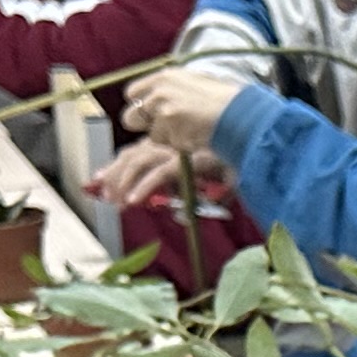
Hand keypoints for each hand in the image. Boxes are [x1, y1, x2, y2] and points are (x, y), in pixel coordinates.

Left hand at [87, 137, 228, 208]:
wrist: (257, 148)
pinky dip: (143, 187)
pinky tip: (133, 200)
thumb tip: (181, 213)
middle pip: (132, 154)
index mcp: (175, 143)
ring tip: (115, 202)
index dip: (116, 165)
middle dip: (112, 174)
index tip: (99, 179)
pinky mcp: (189, 159)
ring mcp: (180, 149)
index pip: (136, 151)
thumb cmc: (240, 163)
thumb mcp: (215, 180)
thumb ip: (196, 193)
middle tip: (102, 194)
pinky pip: (159, 173)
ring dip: (122, 182)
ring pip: (139, 161)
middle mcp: (174, 143)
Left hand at [119, 64, 241, 157]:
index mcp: (163, 76)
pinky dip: (182, 144)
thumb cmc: (224, 99)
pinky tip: (199, 135)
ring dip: (169, 138)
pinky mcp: (171, 128)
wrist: (240, 112)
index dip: (141, 106)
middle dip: (144, 126)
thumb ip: (169, 90)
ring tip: (192, 130)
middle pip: (130, 117)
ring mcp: (163, 110)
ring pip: (153, 135)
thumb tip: (155, 102)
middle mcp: (158, 91)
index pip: (132, 93)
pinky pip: (170, 144)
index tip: (152, 114)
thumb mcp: (192, 82)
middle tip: (165, 129)